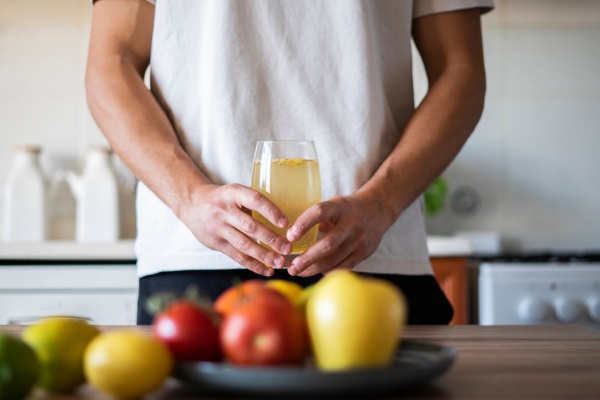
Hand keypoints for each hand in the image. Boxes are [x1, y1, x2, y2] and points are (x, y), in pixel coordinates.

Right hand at [178, 183, 293, 275]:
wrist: (192, 204)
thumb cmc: (223, 198)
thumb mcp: (236, 192)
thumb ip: (254, 204)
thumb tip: (285, 220)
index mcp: (233, 193)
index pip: (254, 200)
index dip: (270, 211)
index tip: (285, 223)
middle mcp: (224, 210)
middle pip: (250, 227)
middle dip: (271, 239)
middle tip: (288, 247)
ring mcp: (218, 228)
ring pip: (244, 244)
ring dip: (264, 255)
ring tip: (280, 262)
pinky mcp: (216, 243)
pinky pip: (237, 256)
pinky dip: (253, 264)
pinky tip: (267, 270)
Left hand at [285, 195, 393, 276]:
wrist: (379, 210)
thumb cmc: (348, 209)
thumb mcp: (334, 204)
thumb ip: (317, 217)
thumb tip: (291, 235)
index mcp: (340, 207)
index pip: (320, 212)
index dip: (304, 224)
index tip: (290, 236)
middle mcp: (352, 224)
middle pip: (328, 244)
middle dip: (307, 258)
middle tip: (291, 267)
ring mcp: (359, 240)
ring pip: (335, 259)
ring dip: (313, 268)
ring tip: (298, 272)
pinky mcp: (364, 253)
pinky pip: (343, 267)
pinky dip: (328, 271)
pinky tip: (315, 272)